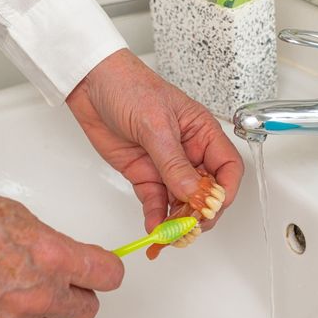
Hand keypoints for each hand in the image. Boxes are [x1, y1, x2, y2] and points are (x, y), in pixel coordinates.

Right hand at [0, 191, 123, 317]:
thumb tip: (69, 256)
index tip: (105, 267)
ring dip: (51, 311)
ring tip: (32, 289)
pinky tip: (8, 302)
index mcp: (54, 257)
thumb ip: (54, 244)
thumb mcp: (21, 219)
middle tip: (71, 282)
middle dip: (82, 294)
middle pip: (88, 310)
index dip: (108, 270)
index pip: (109, 275)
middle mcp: (40, 294)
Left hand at [66, 49, 243, 232]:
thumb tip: (193, 193)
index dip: (225, 191)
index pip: (228, 168)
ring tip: (170, 234)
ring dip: (178, 220)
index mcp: (203, 134)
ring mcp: (167, 166)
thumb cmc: (129, 87)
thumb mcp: (155, 124)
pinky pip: (156, 201)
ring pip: (182, 201)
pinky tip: (154, 227)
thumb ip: (173, 163)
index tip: (212, 207)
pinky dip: (156, 216)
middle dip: (201, 212)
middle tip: (189, 227)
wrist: (89, 83)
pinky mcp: (145, 175)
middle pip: (207, 191)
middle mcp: (190, 153)